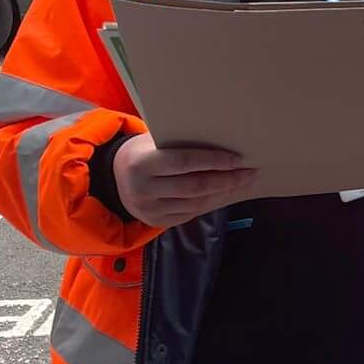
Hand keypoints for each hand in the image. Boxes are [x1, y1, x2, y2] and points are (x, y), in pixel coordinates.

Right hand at [113, 135, 256, 226]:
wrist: (113, 178)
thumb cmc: (142, 152)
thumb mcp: (152, 141)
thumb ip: (178, 144)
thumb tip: (222, 141)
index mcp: (141, 163)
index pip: (185, 162)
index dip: (214, 161)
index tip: (239, 159)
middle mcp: (143, 189)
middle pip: (194, 186)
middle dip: (226, 180)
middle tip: (250, 173)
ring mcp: (148, 209)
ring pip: (195, 203)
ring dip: (222, 193)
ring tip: (242, 183)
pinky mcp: (155, 222)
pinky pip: (189, 213)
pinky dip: (209, 203)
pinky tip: (224, 194)